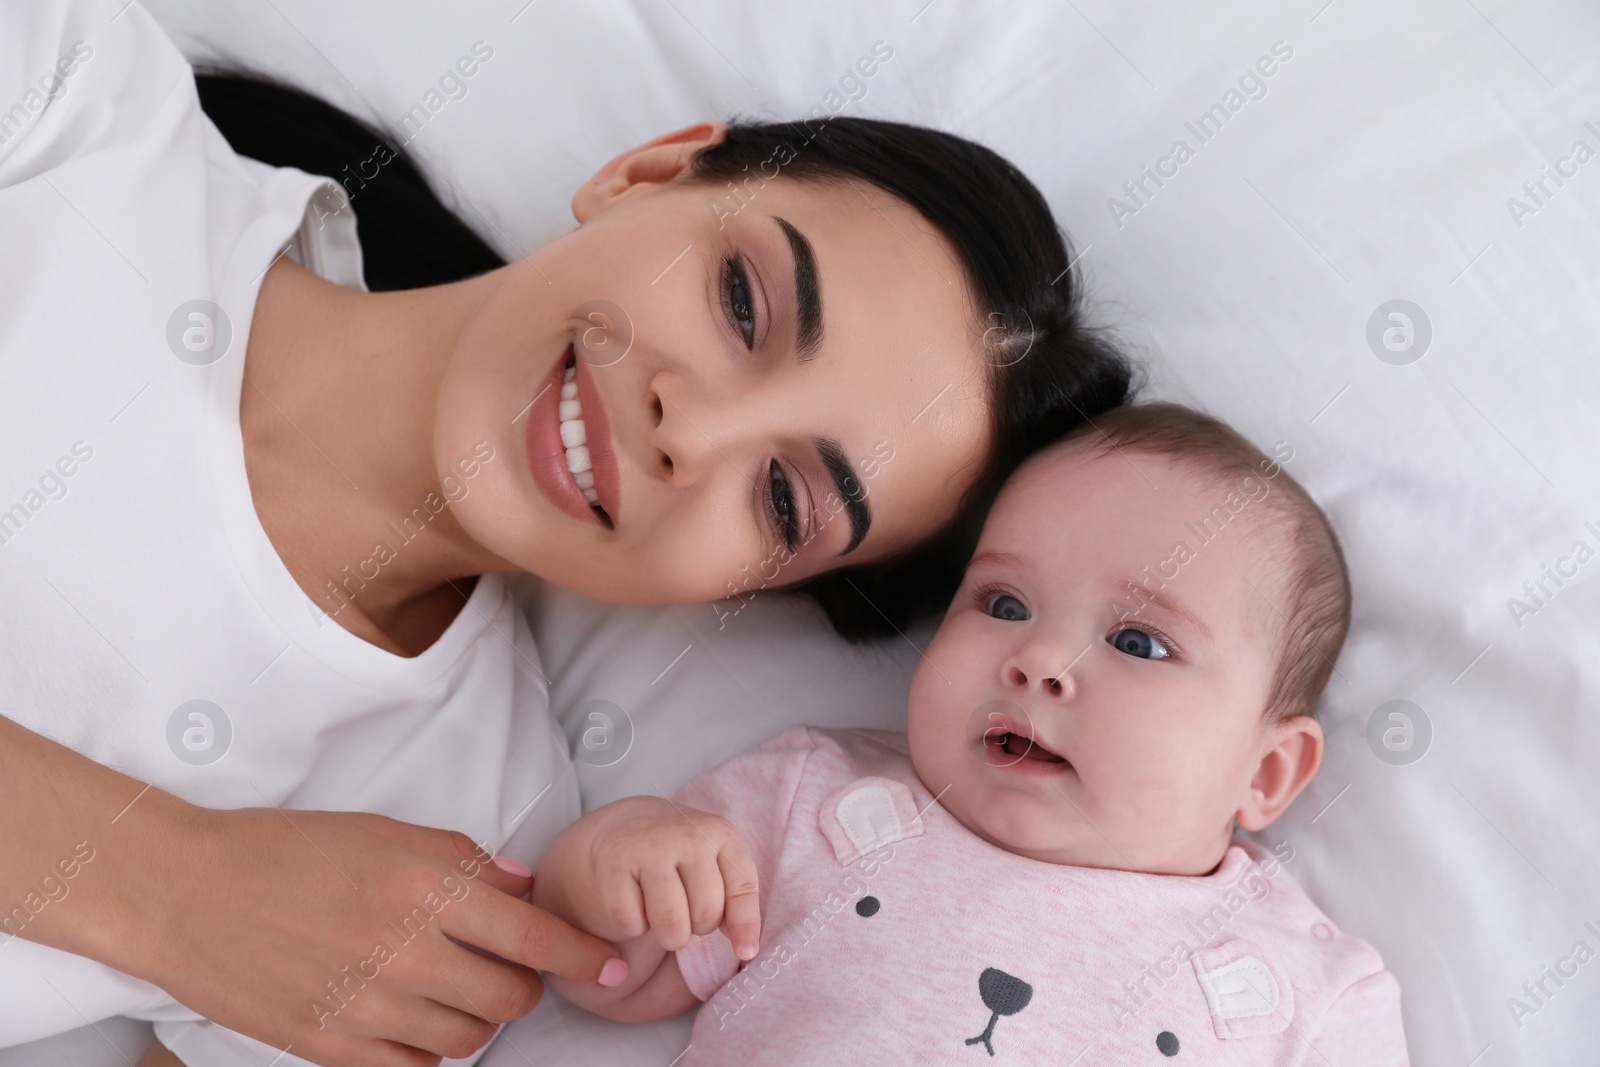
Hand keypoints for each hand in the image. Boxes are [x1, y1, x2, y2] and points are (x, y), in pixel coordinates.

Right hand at [116, 803, 624, 1066]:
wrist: (190, 894)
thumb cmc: (289, 850)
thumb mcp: (388, 833)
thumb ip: (464, 862)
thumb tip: (522, 888)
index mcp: (429, 890)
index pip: (537, 937)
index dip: (585, 957)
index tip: (613, 967)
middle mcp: (410, 954)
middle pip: (512, 997)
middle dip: (525, 982)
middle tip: (507, 962)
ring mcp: (372, 1009)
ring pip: (470, 1036)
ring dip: (478, 1012)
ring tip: (450, 980)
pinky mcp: (335, 1049)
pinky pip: (418, 1065)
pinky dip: (430, 1044)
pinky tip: (412, 1013)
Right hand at [584, 797, 760, 959]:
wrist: (625, 824)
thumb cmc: (680, 855)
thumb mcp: (715, 863)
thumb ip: (735, 899)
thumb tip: (746, 949)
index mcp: (720, 833)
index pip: (742, 887)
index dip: (746, 926)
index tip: (745, 953)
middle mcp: (687, 835)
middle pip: (706, 913)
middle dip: (698, 927)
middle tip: (686, 911)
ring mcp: (649, 847)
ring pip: (671, 923)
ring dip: (669, 936)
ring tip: (665, 918)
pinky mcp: (614, 863)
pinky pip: (632, 922)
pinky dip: (633, 926)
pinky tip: (634, 903)